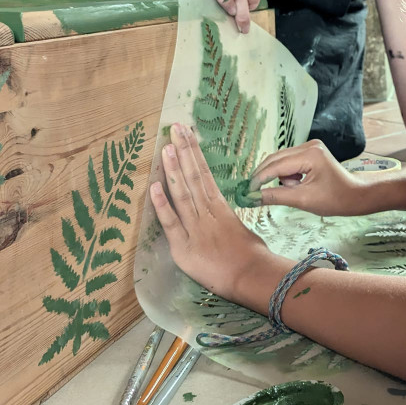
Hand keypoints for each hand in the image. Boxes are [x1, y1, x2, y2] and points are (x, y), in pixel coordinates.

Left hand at [149, 123, 271, 297]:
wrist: (253, 277)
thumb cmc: (252, 256)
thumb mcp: (240, 230)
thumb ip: (225, 219)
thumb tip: (217, 211)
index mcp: (220, 208)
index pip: (204, 174)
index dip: (194, 153)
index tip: (187, 134)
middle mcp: (207, 213)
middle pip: (193, 177)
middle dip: (184, 150)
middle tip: (175, 127)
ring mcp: (195, 229)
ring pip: (182, 194)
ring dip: (173, 169)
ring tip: (166, 146)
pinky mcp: (184, 248)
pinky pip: (171, 223)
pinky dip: (162, 205)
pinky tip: (153, 186)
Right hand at [249, 140, 370, 215]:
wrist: (356, 195)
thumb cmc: (335, 199)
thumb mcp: (303, 200)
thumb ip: (276, 196)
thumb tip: (253, 198)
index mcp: (309, 155)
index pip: (276, 166)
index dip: (259, 179)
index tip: (246, 191)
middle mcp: (308, 145)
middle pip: (275, 159)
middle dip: (264, 176)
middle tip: (252, 192)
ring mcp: (310, 146)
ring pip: (281, 161)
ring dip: (280, 177)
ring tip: (295, 190)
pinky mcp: (310, 151)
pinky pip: (289, 162)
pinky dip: (288, 175)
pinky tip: (298, 185)